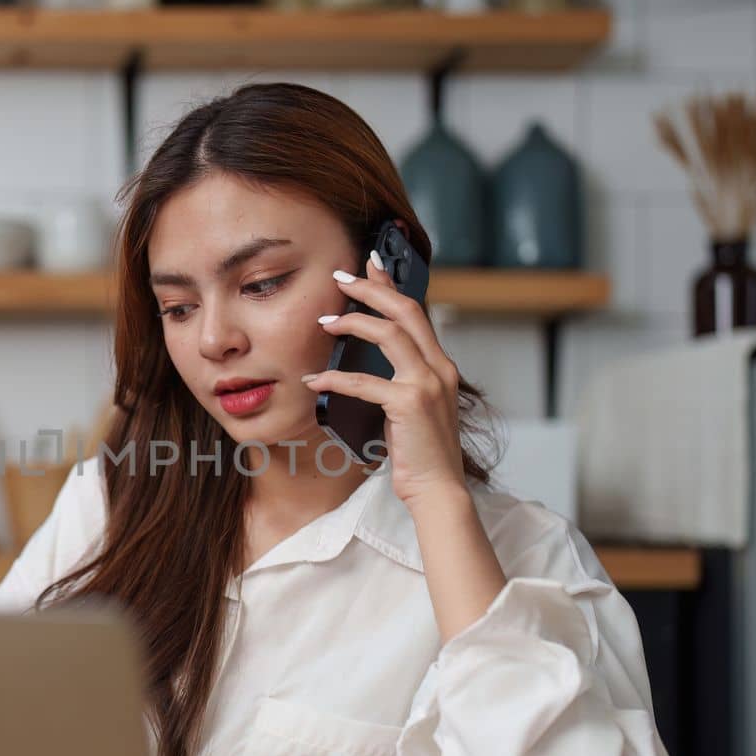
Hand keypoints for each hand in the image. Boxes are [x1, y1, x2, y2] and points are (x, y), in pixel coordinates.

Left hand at [301, 249, 467, 509]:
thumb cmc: (422, 455)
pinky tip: (314, 380)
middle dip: (371, 289)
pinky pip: (365, 381)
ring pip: (389, 334)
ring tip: (324, 322)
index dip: (391, 285)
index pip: (416, 312)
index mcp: (441, 366)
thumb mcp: (416, 410)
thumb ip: (403, 384)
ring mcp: (428, 385)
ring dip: (352, 322)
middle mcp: (439, 368)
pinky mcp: (409, 405)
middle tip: (339, 278)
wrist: (438, 491)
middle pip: (406, 310)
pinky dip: (335, 377)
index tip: (370, 264)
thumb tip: (372, 367)